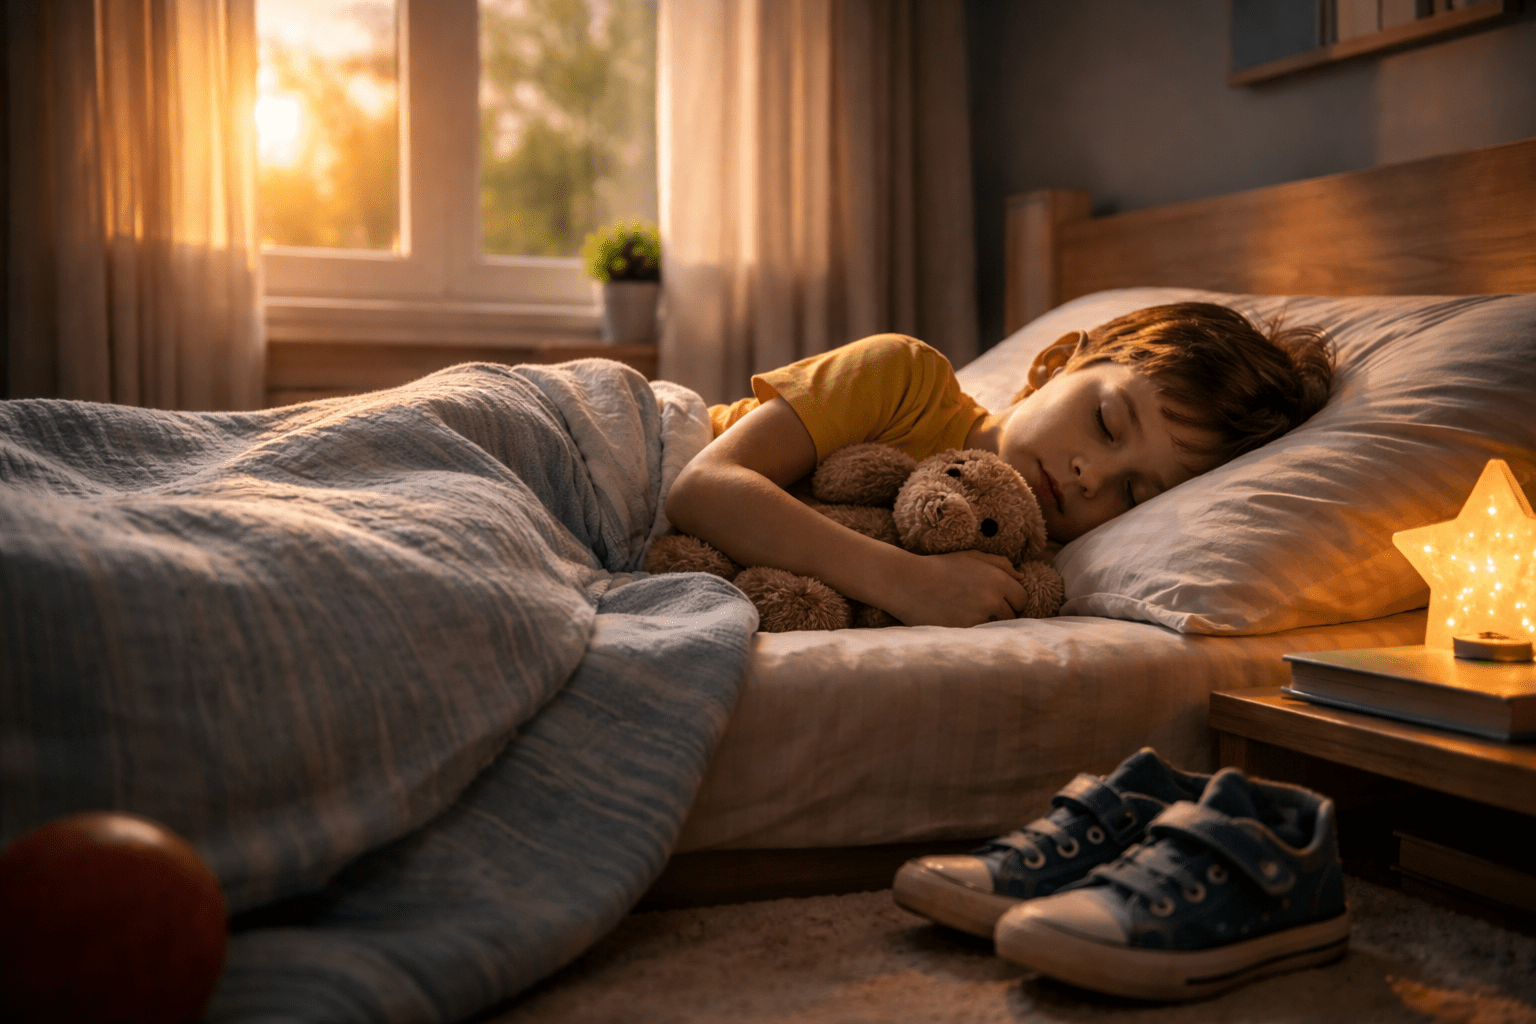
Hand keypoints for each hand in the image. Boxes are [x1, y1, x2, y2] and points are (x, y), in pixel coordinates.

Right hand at [881, 549, 1029, 627]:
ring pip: (996, 628)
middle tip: (981, 610)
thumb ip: (999, 564)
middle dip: (1001, 613)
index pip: (1022, 599)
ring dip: (988, 624)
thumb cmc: (939, 567)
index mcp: (997, 579)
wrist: (907, 582)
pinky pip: (980, 636)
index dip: (1012, 601)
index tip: (999, 602)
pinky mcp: (964, 632)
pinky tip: (960, 622)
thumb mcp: (970, 557)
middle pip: (1012, 616)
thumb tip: (1021, 577)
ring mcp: (978, 618)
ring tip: (970, 616)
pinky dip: (974, 632)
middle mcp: (992, 599)